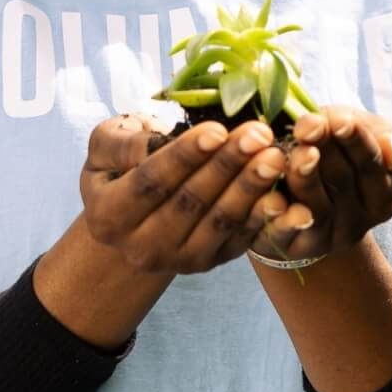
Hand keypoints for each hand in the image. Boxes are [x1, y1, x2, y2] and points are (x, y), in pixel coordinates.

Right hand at [80, 114, 291, 274]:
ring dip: (251, 188)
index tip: (218, 129)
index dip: (185, 156)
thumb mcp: (106, 148)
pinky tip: (285, 193)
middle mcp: (142, 247)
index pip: (151, 182)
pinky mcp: (211, 262)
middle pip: (191, 202)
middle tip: (259, 134)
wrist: (136, 215)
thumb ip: (122, 144)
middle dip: (228, 166)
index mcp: (108, 216)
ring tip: (275, 156)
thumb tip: (153, 142)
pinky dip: (265, 215)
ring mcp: (180, 260)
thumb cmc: (122, 167)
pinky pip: (242, 238)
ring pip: (220, 221)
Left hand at [259, 106, 391, 264]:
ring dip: (306, 179)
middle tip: (309, 126)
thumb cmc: (329, 150)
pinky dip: (281, 217)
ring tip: (295, 153)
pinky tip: (272, 198)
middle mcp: (357, 221)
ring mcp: (324, 237)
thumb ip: (381, 135)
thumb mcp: (356, 133)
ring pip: (318, 209)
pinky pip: (286, 234)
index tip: (339, 120)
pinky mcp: (290, 247)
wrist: (286, 189)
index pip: (375, 165)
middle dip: (326, 149)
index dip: (358, 140)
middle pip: (344, 181)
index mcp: (381, 195)